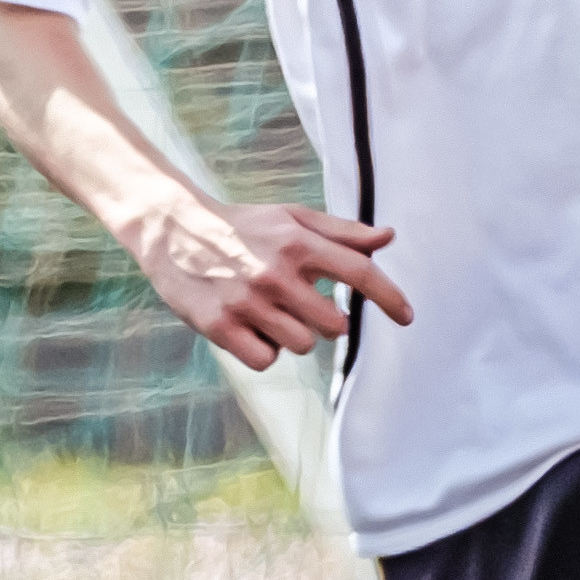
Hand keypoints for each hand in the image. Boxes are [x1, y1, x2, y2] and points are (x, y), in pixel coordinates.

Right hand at [127, 195, 409, 369]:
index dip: (390, 298)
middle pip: (332, 325)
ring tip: (268, 310)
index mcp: (298, 243)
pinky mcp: (219, 326)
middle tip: (298, 302)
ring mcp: (246, 302)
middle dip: (323, 319)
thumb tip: (387, 238)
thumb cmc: (244, 226)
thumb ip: (342, 233)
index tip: (407, 317)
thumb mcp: (292, 218)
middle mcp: (275, 273)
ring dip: (291, 334)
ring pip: (301, 345)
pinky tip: (250, 327)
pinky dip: (263, 350)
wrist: (172, 228)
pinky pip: (266, 360)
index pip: (360, 273)